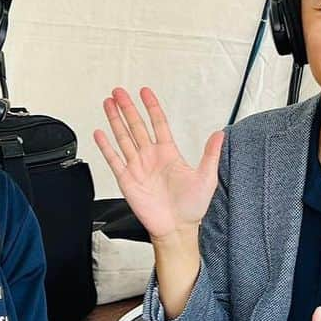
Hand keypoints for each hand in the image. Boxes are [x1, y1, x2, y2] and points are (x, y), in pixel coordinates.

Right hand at [93, 87, 223, 240]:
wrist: (176, 228)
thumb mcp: (207, 178)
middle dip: (127, 108)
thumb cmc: (191, 207)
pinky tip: (100, 133)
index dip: (151, 107)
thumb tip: (220, 134)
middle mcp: (151, 157)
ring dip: (115, 120)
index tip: (145, 92)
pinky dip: (106, 146)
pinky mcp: (127, 180)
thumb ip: (211, 154)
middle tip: (119, 92)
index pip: (158, 123)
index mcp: (168, 153)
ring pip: (123, 137)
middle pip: (136, 125)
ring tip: (108, 104)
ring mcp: (137, 167)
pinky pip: (114, 159)